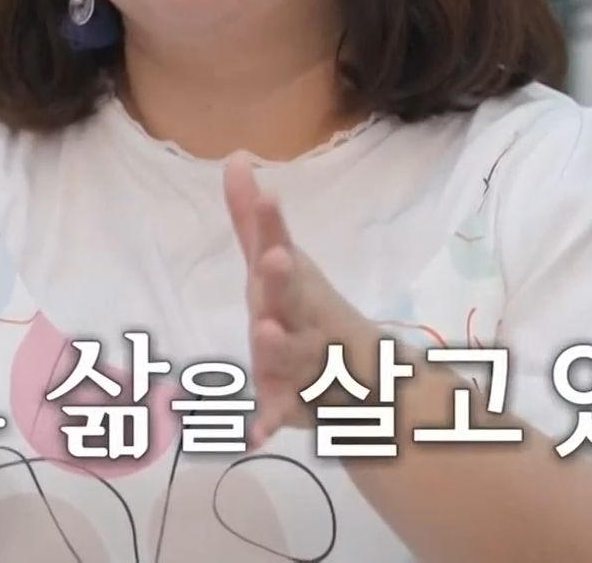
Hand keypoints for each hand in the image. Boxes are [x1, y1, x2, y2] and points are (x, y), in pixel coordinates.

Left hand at [223, 154, 376, 448]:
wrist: (358, 377)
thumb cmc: (303, 307)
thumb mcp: (276, 262)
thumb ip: (252, 218)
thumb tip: (233, 156)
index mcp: (291, 282)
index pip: (279, 247)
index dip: (272, 224)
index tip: (269, 196)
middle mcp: (301, 316)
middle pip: (292, 296)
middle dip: (283, 279)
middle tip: (276, 259)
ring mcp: (302, 360)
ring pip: (292, 354)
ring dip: (280, 345)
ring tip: (266, 333)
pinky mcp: (293, 400)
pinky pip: (281, 413)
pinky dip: (269, 423)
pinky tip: (252, 436)